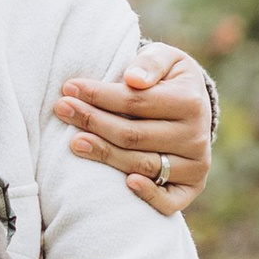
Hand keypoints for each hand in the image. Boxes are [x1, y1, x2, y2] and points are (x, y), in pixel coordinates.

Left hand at [54, 43, 210, 215]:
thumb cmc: (168, 79)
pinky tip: (125, 184)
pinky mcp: (191, 188)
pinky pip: (170, 201)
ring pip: (142, 165)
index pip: (136, 102)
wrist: (193, 106)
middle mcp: (196, 137)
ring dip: (105, 154)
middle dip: (94, 122)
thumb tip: (133, 79)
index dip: (100, 95)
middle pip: (134, 135)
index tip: (69, 88)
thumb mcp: (166, 58)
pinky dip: (149, 195)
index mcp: (190, 102)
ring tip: (74, 142)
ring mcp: (195, 165)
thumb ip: (150, 62)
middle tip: (62, 110)